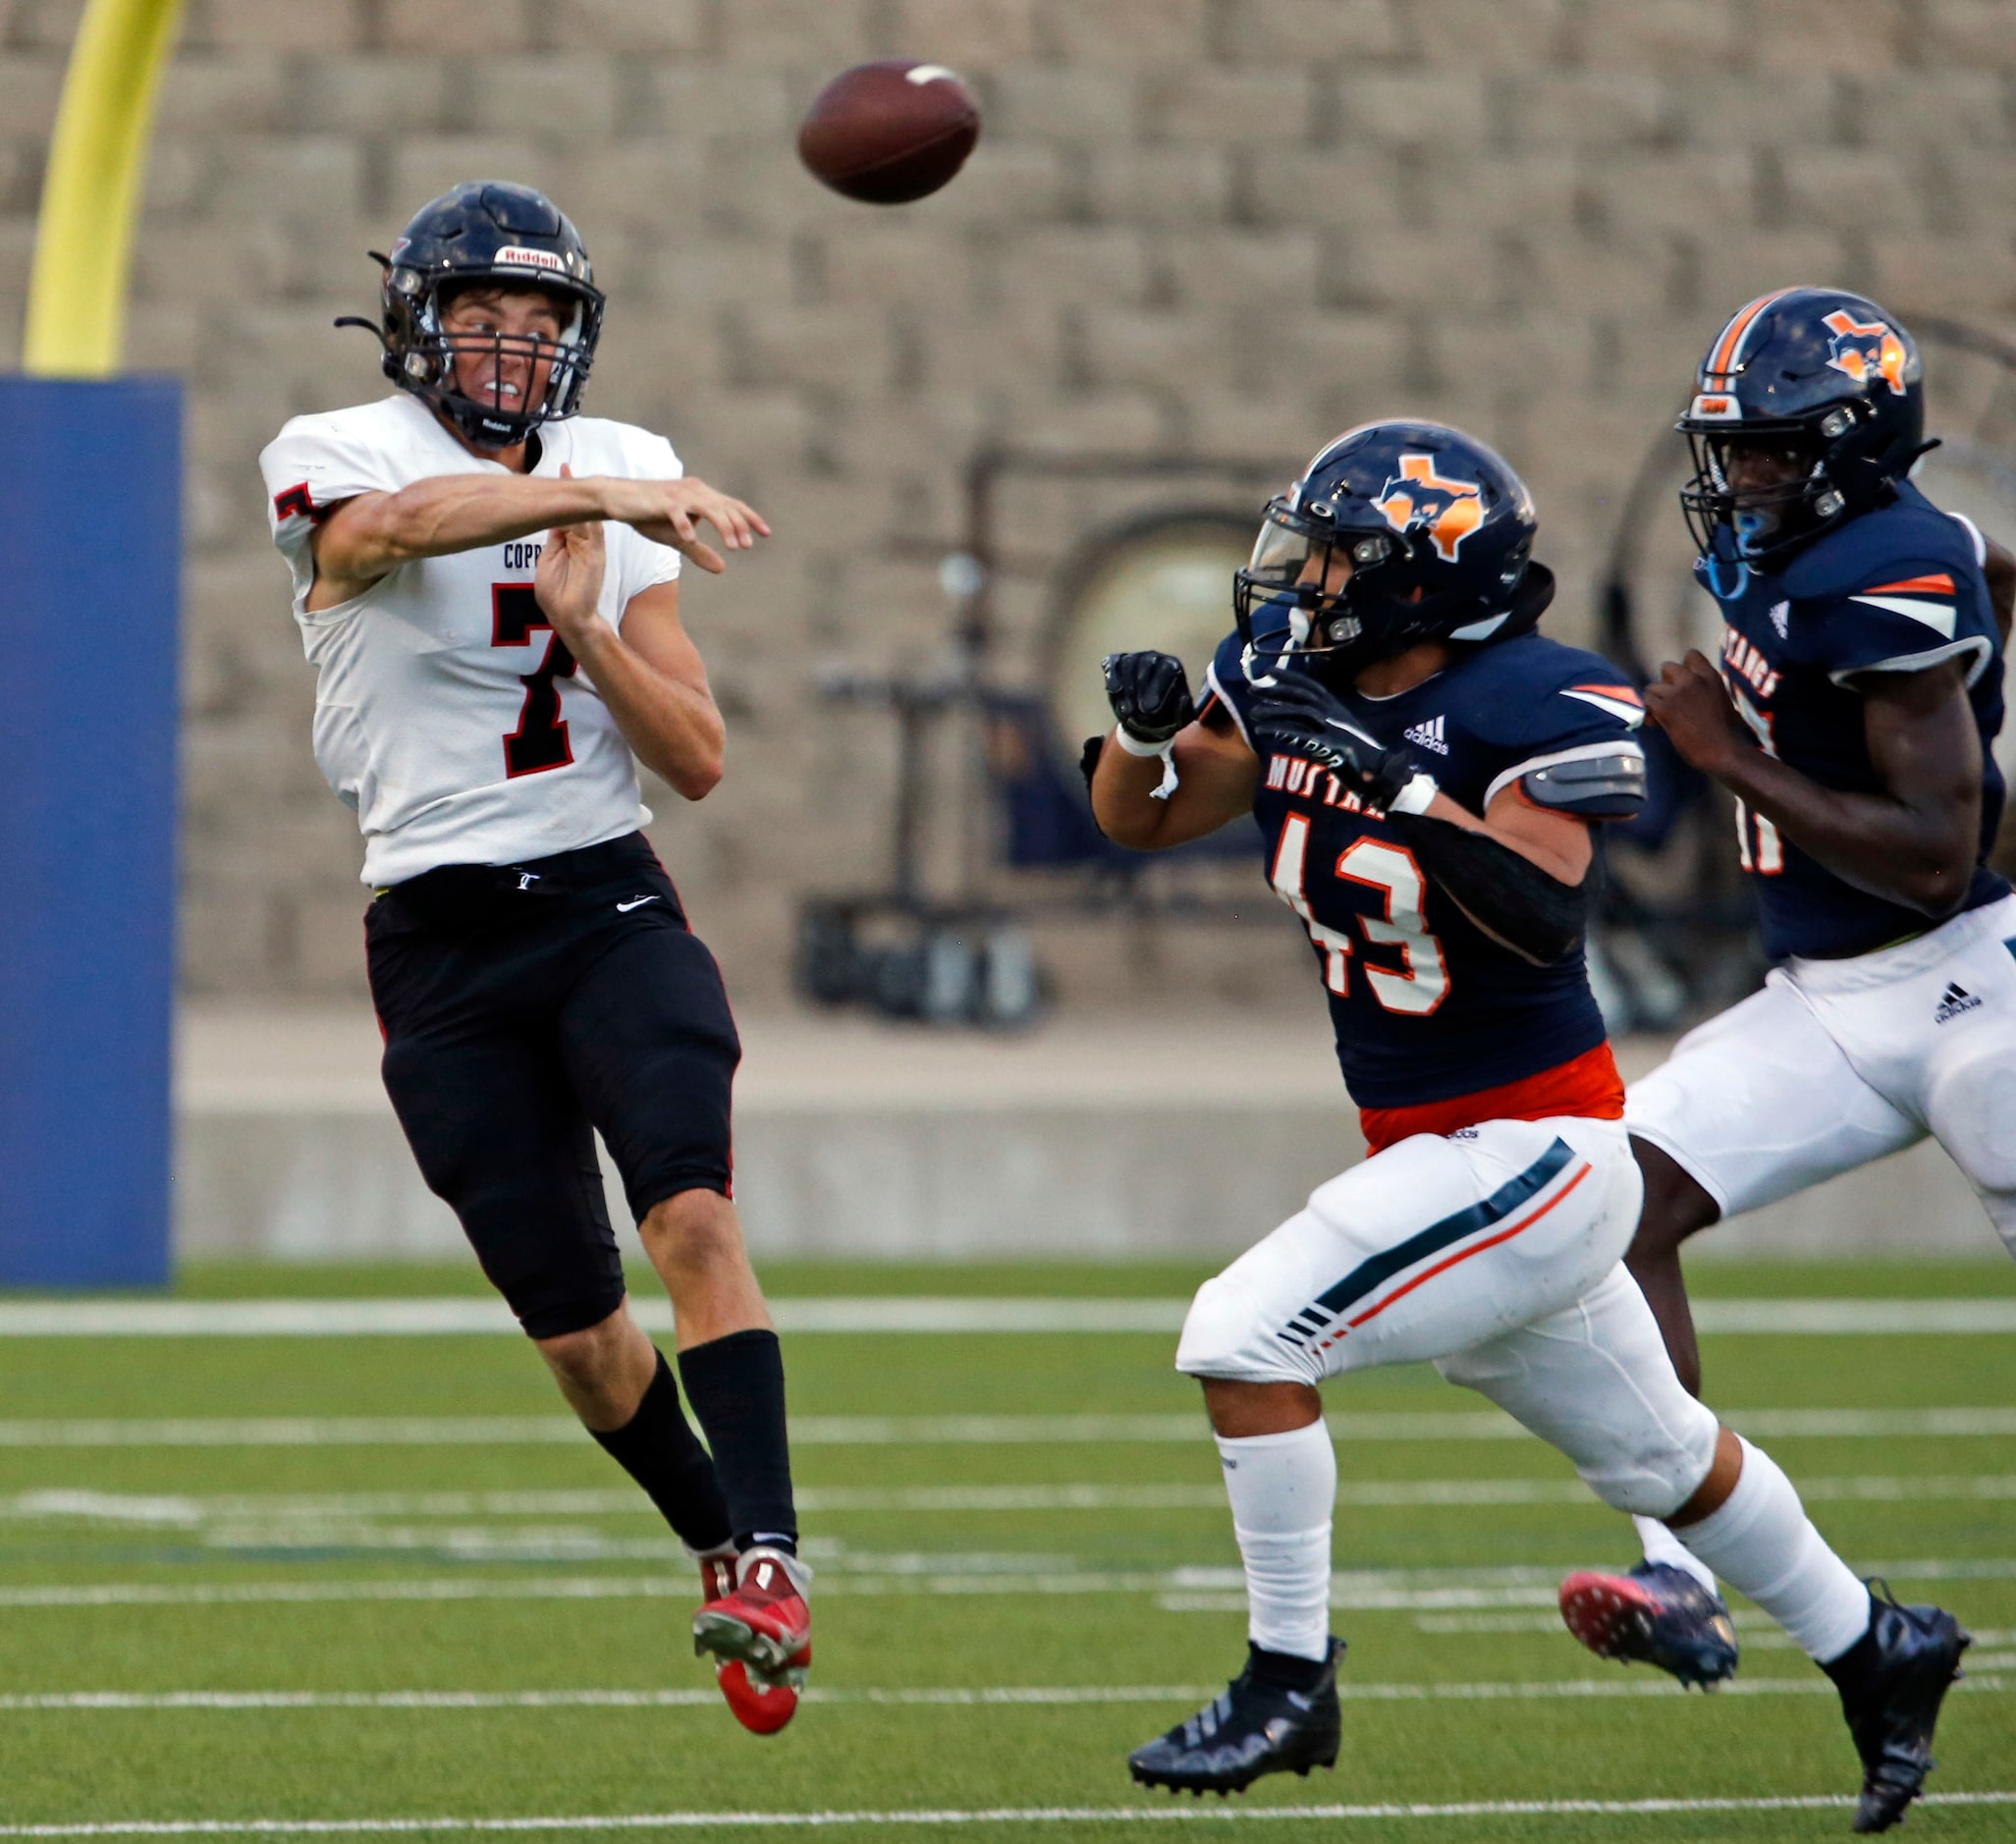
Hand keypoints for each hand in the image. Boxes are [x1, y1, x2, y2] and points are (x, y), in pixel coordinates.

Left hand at [536, 465, 607, 648]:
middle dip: (573, 489)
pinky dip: (591, 513)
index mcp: (570, 542)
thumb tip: (552, 519)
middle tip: (565, 467)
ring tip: (572, 474)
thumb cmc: (557, 594)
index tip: (560, 473)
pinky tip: (587, 497)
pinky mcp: (595, 555)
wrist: (569, 618)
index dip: (564, 494)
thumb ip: (555, 540)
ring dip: (583, 496)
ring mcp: (591, 547)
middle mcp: (583, 541)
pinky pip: (594, 530)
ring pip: (587, 516)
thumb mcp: (549, 560)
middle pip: (579, 511)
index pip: (567, 513)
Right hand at [597, 474, 769, 574]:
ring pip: (707, 507)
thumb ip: (699, 551)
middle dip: (739, 526)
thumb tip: (722, 569)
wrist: (618, 500)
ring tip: (733, 546)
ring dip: (723, 525)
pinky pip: (676, 512)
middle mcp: (694, 491)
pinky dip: (684, 523)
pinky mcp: (660, 500)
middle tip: (747, 547)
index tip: (767, 534)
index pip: (732, 505)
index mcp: (701, 496)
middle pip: (724, 506)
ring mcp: (678, 495)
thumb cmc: (650, 516)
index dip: (750, 518)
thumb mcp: (678, 539)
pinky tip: (691, 537)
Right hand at [1103, 650, 1194, 747]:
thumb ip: (1183, 711)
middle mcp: (1155, 657)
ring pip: (1128, 662)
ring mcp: (1135, 657)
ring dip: (1126, 687)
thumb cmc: (1165, 717)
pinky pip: (1113, 663)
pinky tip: (1114, 691)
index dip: (1156, 688)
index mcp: (1173, 667)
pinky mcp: (1117, 661)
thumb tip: (1183, 699)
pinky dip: (1112, 675)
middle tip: (1137, 712)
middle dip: (1140, 688)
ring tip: (1127, 711)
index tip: (1149, 709)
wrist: (1146, 721)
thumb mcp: (1180, 720)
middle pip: (1146, 663)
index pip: (1167, 669)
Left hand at [1248, 674, 1425, 811]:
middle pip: (1302, 695)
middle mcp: (1336, 713)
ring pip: (1299, 712)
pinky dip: (1280, 731)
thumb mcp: (1338, 733)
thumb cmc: (1359, 757)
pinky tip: (1262, 731)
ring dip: (1274, 711)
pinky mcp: (1331, 746)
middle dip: (1277, 691)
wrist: (1381, 774)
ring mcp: (1334, 728)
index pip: (1311, 686)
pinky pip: (1300, 735)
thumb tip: (1295, 719)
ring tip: (1253, 713)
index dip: (1289, 677)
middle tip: (1253, 689)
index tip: (1268, 673)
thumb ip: (1319, 724)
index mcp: (1337, 708)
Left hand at [1643, 651, 1752, 775]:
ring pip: (1653, 687)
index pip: (1691, 655)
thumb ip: (1706, 691)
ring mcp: (1678, 692)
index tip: (1683, 683)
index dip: (1683, 668)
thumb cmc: (1728, 732)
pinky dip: (1649, 712)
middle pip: (1667, 667)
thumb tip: (1691, 695)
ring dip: (1656, 700)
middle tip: (1670, 700)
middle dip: (1666, 683)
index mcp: (1711, 676)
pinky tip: (1656, 724)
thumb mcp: (1722, 700)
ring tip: (1661, 716)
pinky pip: (1647, 701)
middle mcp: (1693, 679)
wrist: (1724, 751)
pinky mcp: (1666, 708)